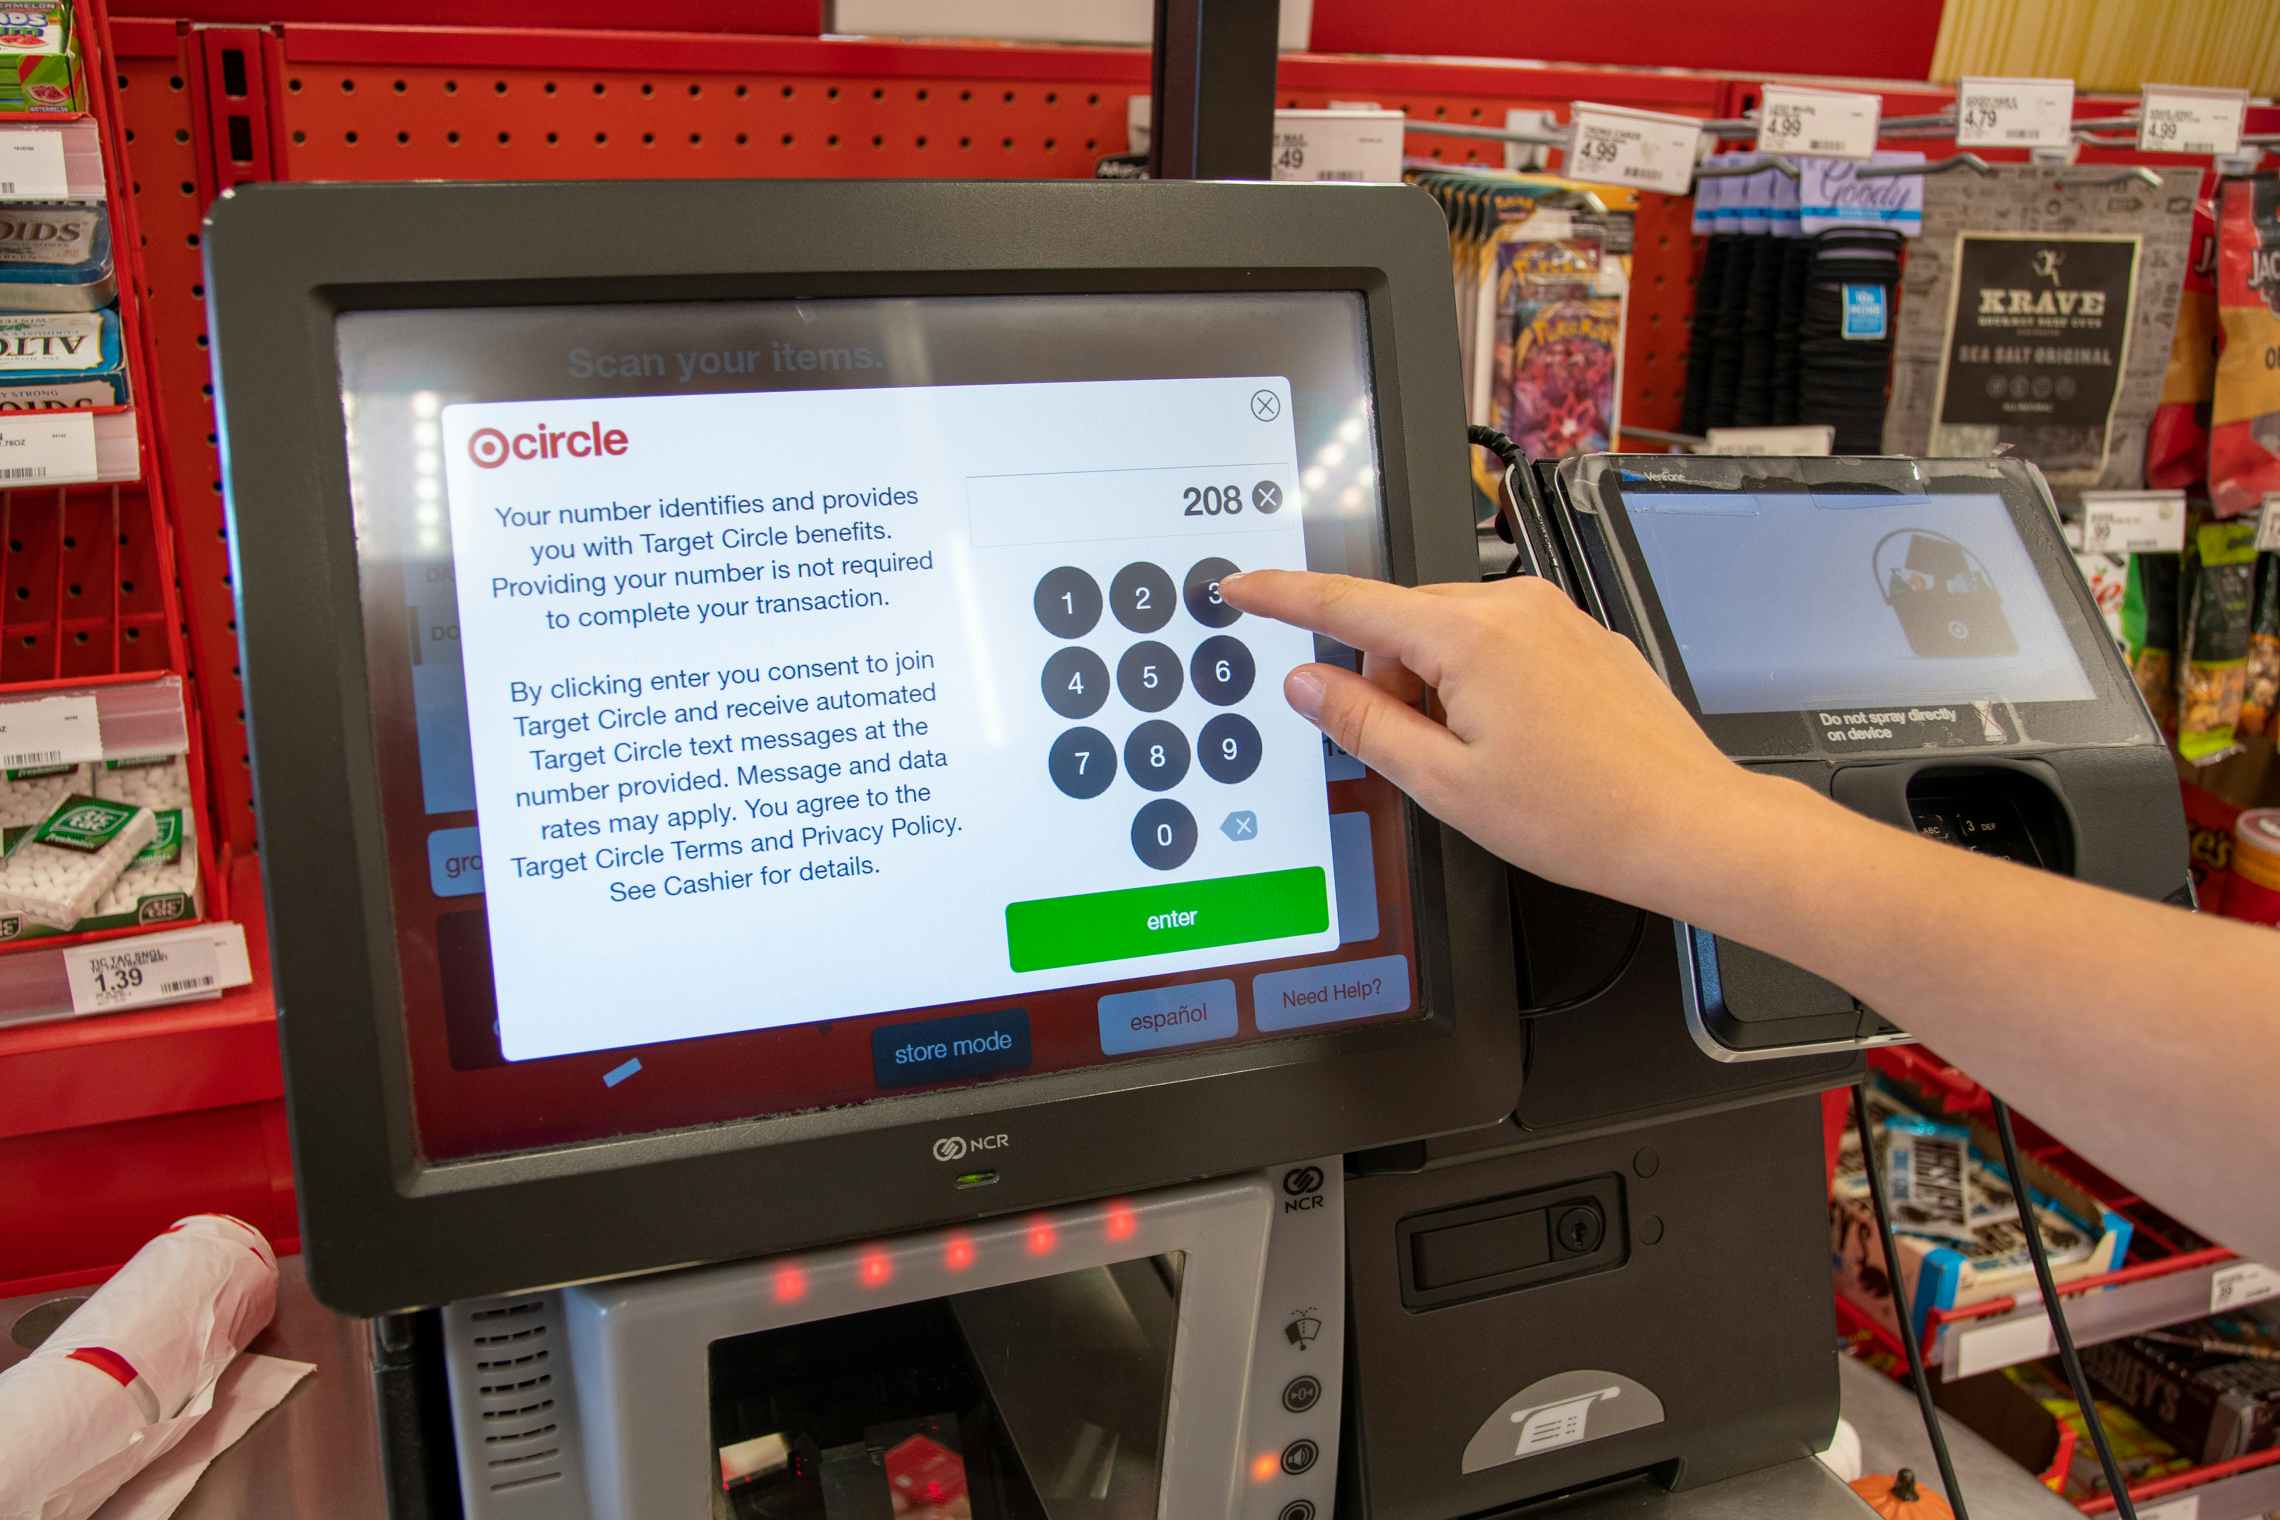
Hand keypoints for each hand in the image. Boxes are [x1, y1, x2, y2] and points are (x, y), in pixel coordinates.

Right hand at [1219, 570, 1762, 907]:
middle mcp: (1513, 606)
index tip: (1242, 586)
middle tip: (1424, 757)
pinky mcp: (1581, 635)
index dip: (1285, 596)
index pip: (1348, 604)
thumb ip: (1365, 725)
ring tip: (1484, 761)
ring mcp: (1554, 616)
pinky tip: (1520, 746)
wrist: (1689, 825)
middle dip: (1388, 683)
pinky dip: (1483, 685)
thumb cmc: (1581, 815)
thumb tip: (1308, 682)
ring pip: (1452, 635)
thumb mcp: (1446, 785)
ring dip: (1438, 688)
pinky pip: (1502, 642)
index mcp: (1469, 638)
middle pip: (1403, 625)